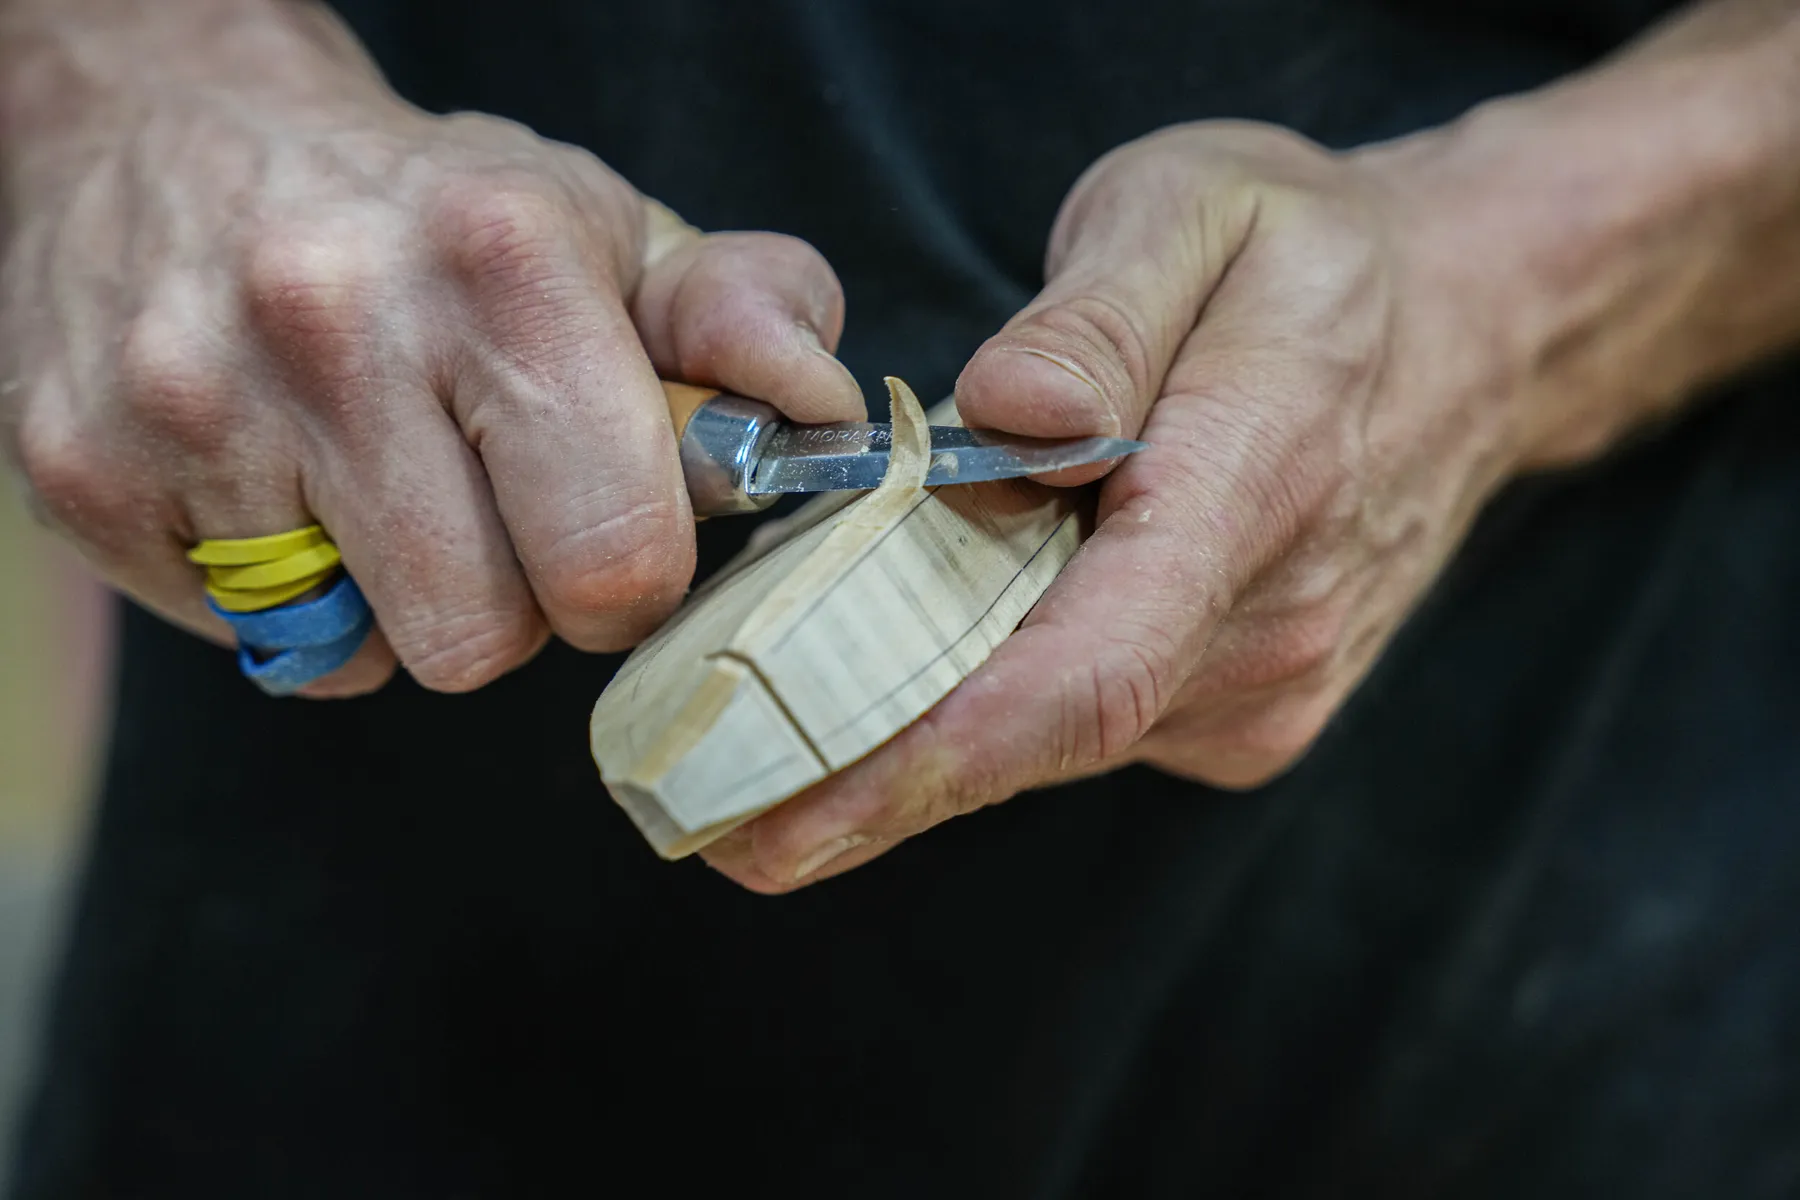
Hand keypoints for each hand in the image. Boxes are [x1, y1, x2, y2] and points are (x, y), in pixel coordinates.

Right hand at [0, 0, 861, 696]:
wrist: (170, 129)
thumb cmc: (428, 211)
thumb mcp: (602, 230)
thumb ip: (740, 318)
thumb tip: (827, 410)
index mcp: (497, 262)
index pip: (614, 559)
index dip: (629, 580)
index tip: (607, 533)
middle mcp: (330, 323)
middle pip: (479, 642)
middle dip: (513, 604)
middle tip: (487, 507)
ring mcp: (188, 404)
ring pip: (367, 656)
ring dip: (403, 600)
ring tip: (381, 481)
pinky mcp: (81, 471)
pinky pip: (254, 645)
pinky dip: (296, 595)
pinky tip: (286, 482)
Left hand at [701, 119, 1611, 889]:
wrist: (1463, 329)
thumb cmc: (1312, 259)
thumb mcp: (1199, 209)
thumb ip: (1103, 313)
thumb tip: (1006, 416)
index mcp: (1256, 489)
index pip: (1087, 669)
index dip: (930, 760)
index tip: (790, 821)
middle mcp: (1267, 625)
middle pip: (1042, 732)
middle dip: (870, 777)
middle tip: (708, 809)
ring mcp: (1263, 681)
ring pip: (1056, 733)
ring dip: (916, 736)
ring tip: (773, 723)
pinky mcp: (1242, 701)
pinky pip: (1089, 716)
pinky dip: (986, 703)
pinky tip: (904, 665)